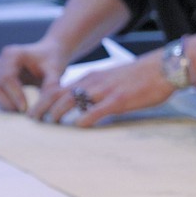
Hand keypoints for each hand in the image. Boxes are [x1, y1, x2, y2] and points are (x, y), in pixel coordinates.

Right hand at [0, 39, 67, 113]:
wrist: (51, 53)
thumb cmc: (53, 60)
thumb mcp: (55, 71)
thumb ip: (51, 86)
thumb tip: (41, 107)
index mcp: (12, 55)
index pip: (7, 78)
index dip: (15, 95)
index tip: (25, 109)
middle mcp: (0, 61)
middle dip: (9, 103)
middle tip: (25, 114)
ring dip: (6, 105)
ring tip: (24, 112)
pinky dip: (6, 103)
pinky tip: (21, 108)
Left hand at [24, 57, 176, 126]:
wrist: (162, 68)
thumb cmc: (141, 77)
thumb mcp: (113, 79)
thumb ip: (99, 90)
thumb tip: (89, 106)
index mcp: (91, 77)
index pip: (59, 88)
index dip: (43, 99)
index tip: (35, 111)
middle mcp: (93, 82)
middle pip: (58, 94)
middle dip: (43, 107)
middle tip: (33, 119)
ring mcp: (104, 90)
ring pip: (72, 100)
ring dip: (57, 113)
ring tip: (49, 124)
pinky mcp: (118, 99)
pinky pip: (96, 110)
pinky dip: (84, 119)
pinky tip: (77, 127)